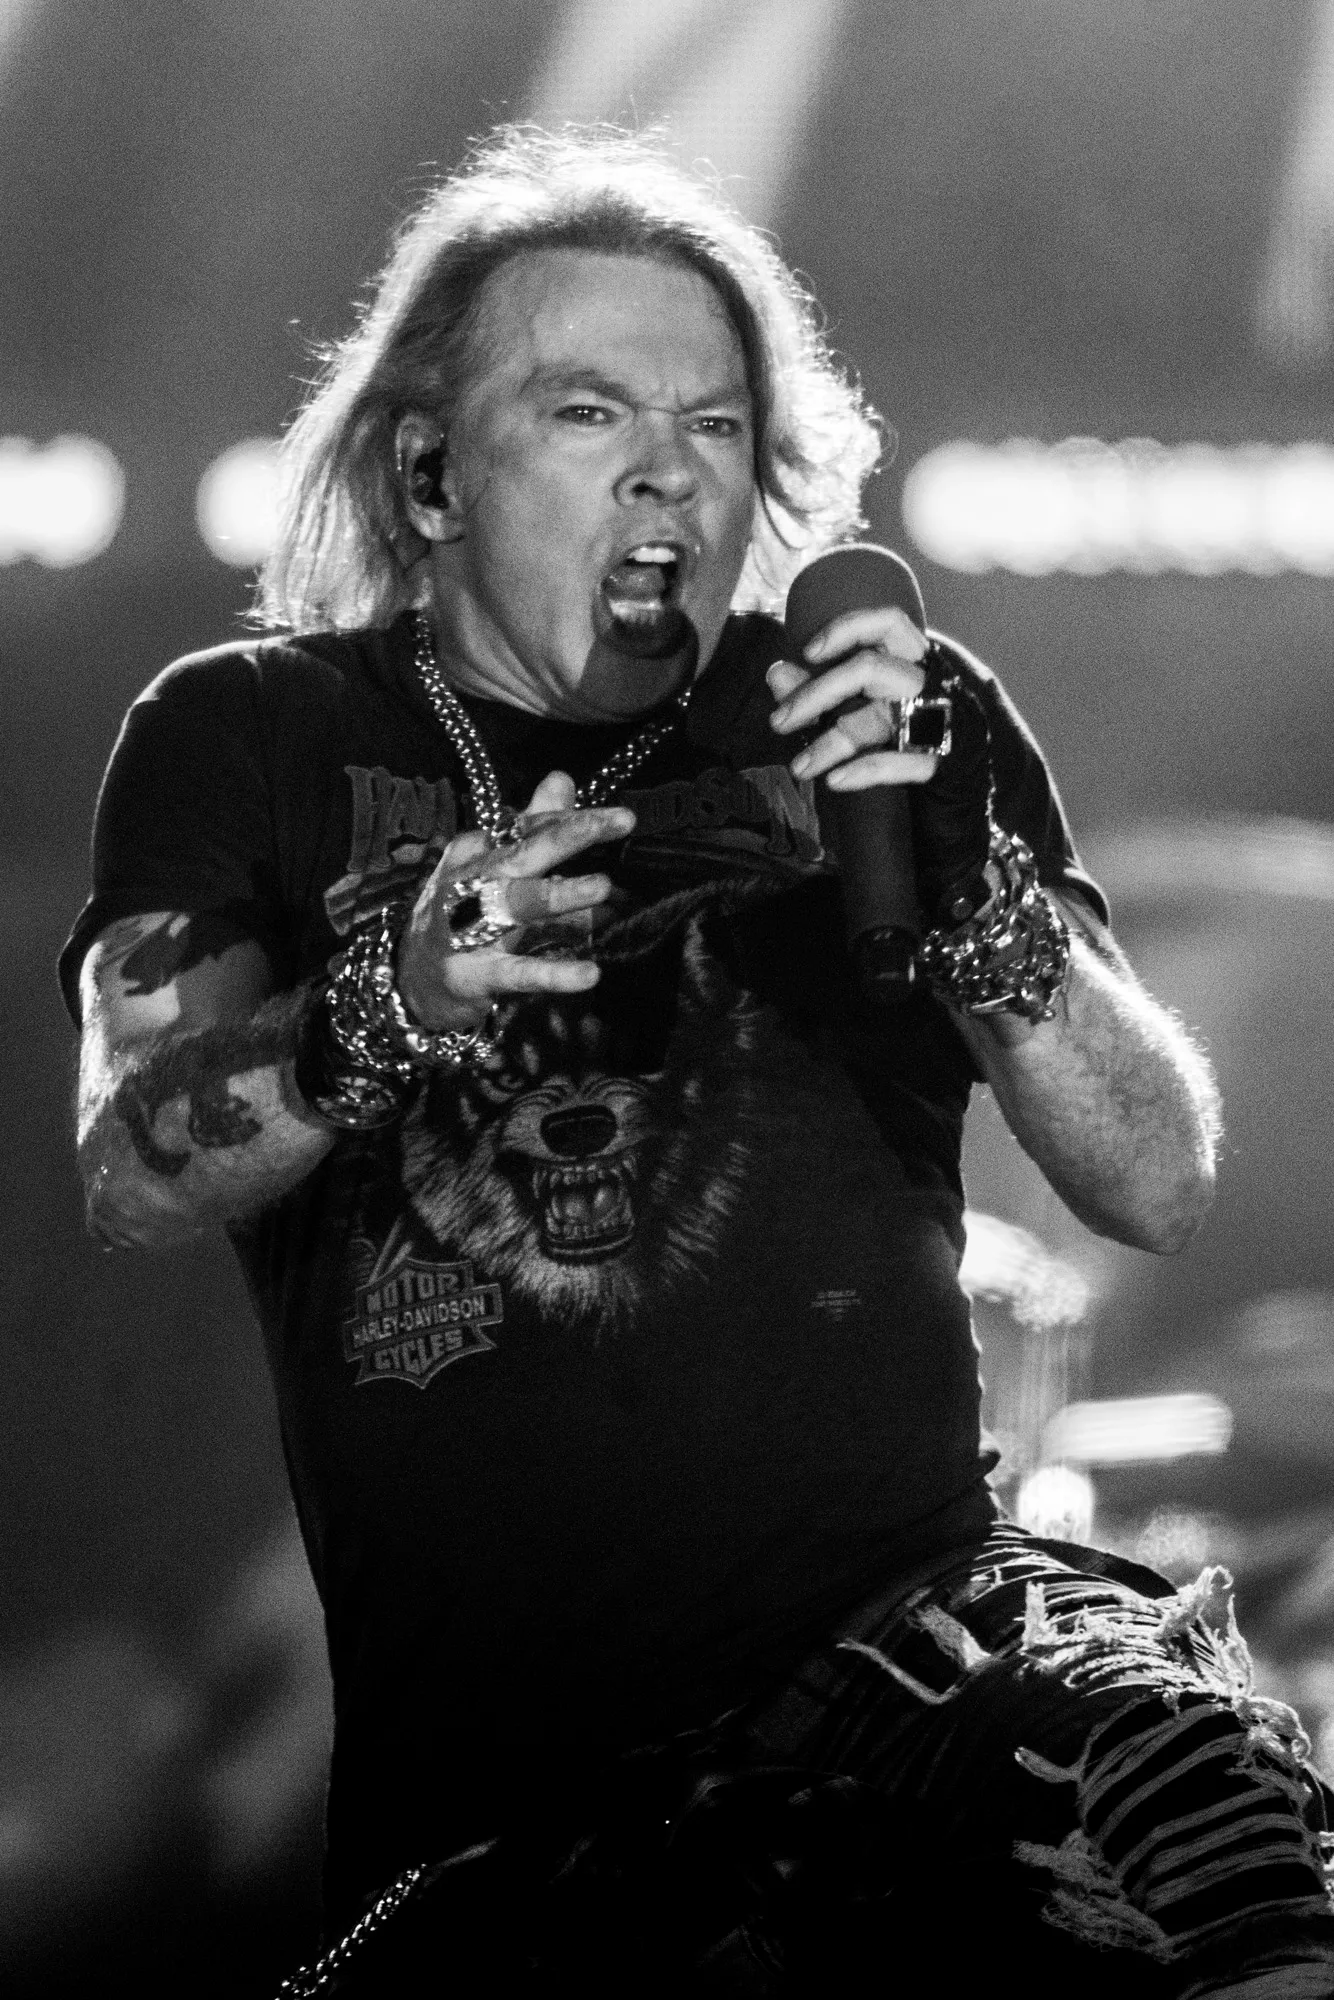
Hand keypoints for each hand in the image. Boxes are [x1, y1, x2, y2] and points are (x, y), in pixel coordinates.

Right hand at [396, 771, 633, 1030]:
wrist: (409, 982)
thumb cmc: (459, 916)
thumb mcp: (490, 867)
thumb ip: (531, 826)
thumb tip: (562, 778)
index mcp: (477, 853)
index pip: (528, 828)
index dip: (573, 819)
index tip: (622, 818)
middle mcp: (471, 882)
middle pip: (524, 853)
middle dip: (570, 835)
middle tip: (620, 822)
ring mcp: (469, 927)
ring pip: (518, 904)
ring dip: (559, 893)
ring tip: (603, 887)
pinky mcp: (475, 973)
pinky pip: (518, 971)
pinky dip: (553, 973)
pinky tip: (589, 974)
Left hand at [766, 605, 938, 790]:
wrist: (962, 765)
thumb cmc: (902, 720)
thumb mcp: (863, 699)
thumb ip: (819, 685)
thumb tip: (776, 674)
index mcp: (910, 656)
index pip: (887, 623)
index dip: (847, 629)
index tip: (809, 651)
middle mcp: (924, 679)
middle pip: (868, 669)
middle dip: (815, 693)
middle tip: (777, 721)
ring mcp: (935, 716)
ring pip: (877, 719)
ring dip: (829, 743)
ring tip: (797, 768)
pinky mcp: (939, 755)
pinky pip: (899, 761)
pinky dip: (864, 772)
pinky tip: (833, 781)